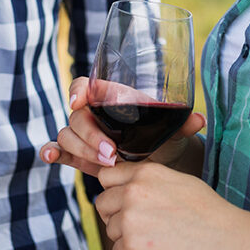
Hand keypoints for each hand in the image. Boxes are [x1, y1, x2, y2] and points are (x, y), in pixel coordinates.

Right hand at [39, 77, 205, 176]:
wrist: (159, 162)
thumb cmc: (163, 136)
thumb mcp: (173, 130)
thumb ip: (182, 123)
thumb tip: (198, 120)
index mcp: (112, 97)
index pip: (86, 85)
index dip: (78, 90)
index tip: (79, 102)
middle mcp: (95, 113)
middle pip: (77, 116)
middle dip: (91, 135)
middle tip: (112, 153)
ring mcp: (85, 134)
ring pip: (68, 134)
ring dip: (81, 149)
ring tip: (106, 165)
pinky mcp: (80, 154)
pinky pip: (60, 150)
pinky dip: (53, 152)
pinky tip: (51, 157)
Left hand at [94, 160, 241, 249]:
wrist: (226, 240)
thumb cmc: (207, 211)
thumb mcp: (176, 180)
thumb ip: (147, 181)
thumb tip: (125, 187)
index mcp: (144, 172)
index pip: (106, 176)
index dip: (114, 190)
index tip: (122, 202)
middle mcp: (132, 191)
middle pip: (102, 203)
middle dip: (114, 215)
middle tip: (137, 226)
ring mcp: (130, 219)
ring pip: (110, 229)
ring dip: (125, 237)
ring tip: (154, 240)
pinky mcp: (132, 247)